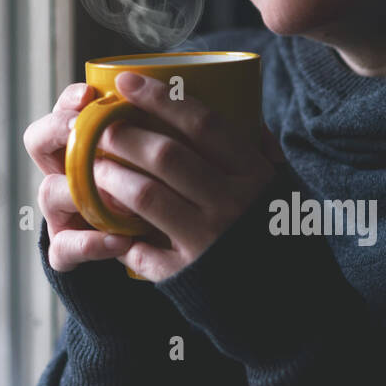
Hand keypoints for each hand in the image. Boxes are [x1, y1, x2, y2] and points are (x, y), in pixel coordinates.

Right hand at [24, 82, 142, 273]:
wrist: (144, 253)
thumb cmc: (151, 195)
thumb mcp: (151, 162)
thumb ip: (151, 136)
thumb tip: (172, 101)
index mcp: (80, 147)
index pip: (62, 112)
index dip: (69, 101)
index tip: (88, 94)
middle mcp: (62, 174)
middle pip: (37, 141)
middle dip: (55, 129)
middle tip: (78, 128)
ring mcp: (59, 212)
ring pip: (49, 192)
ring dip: (80, 190)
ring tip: (117, 194)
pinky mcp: (65, 249)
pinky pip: (66, 246)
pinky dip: (92, 243)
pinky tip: (121, 240)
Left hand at [86, 71, 284, 281]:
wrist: (293, 305)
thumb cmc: (282, 237)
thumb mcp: (283, 189)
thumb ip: (261, 153)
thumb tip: (246, 113)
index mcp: (254, 175)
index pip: (202, 123)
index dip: (159, 98)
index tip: (126, 81)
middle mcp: (231, 205)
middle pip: (165, 155)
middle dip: (123, 133)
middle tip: (99, 124)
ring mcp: (207, 241)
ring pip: (144, 195)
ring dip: (110, 175)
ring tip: (92, 165)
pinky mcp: (187, 276)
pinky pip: (142, 248)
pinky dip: (121, 234)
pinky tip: (105, 222)